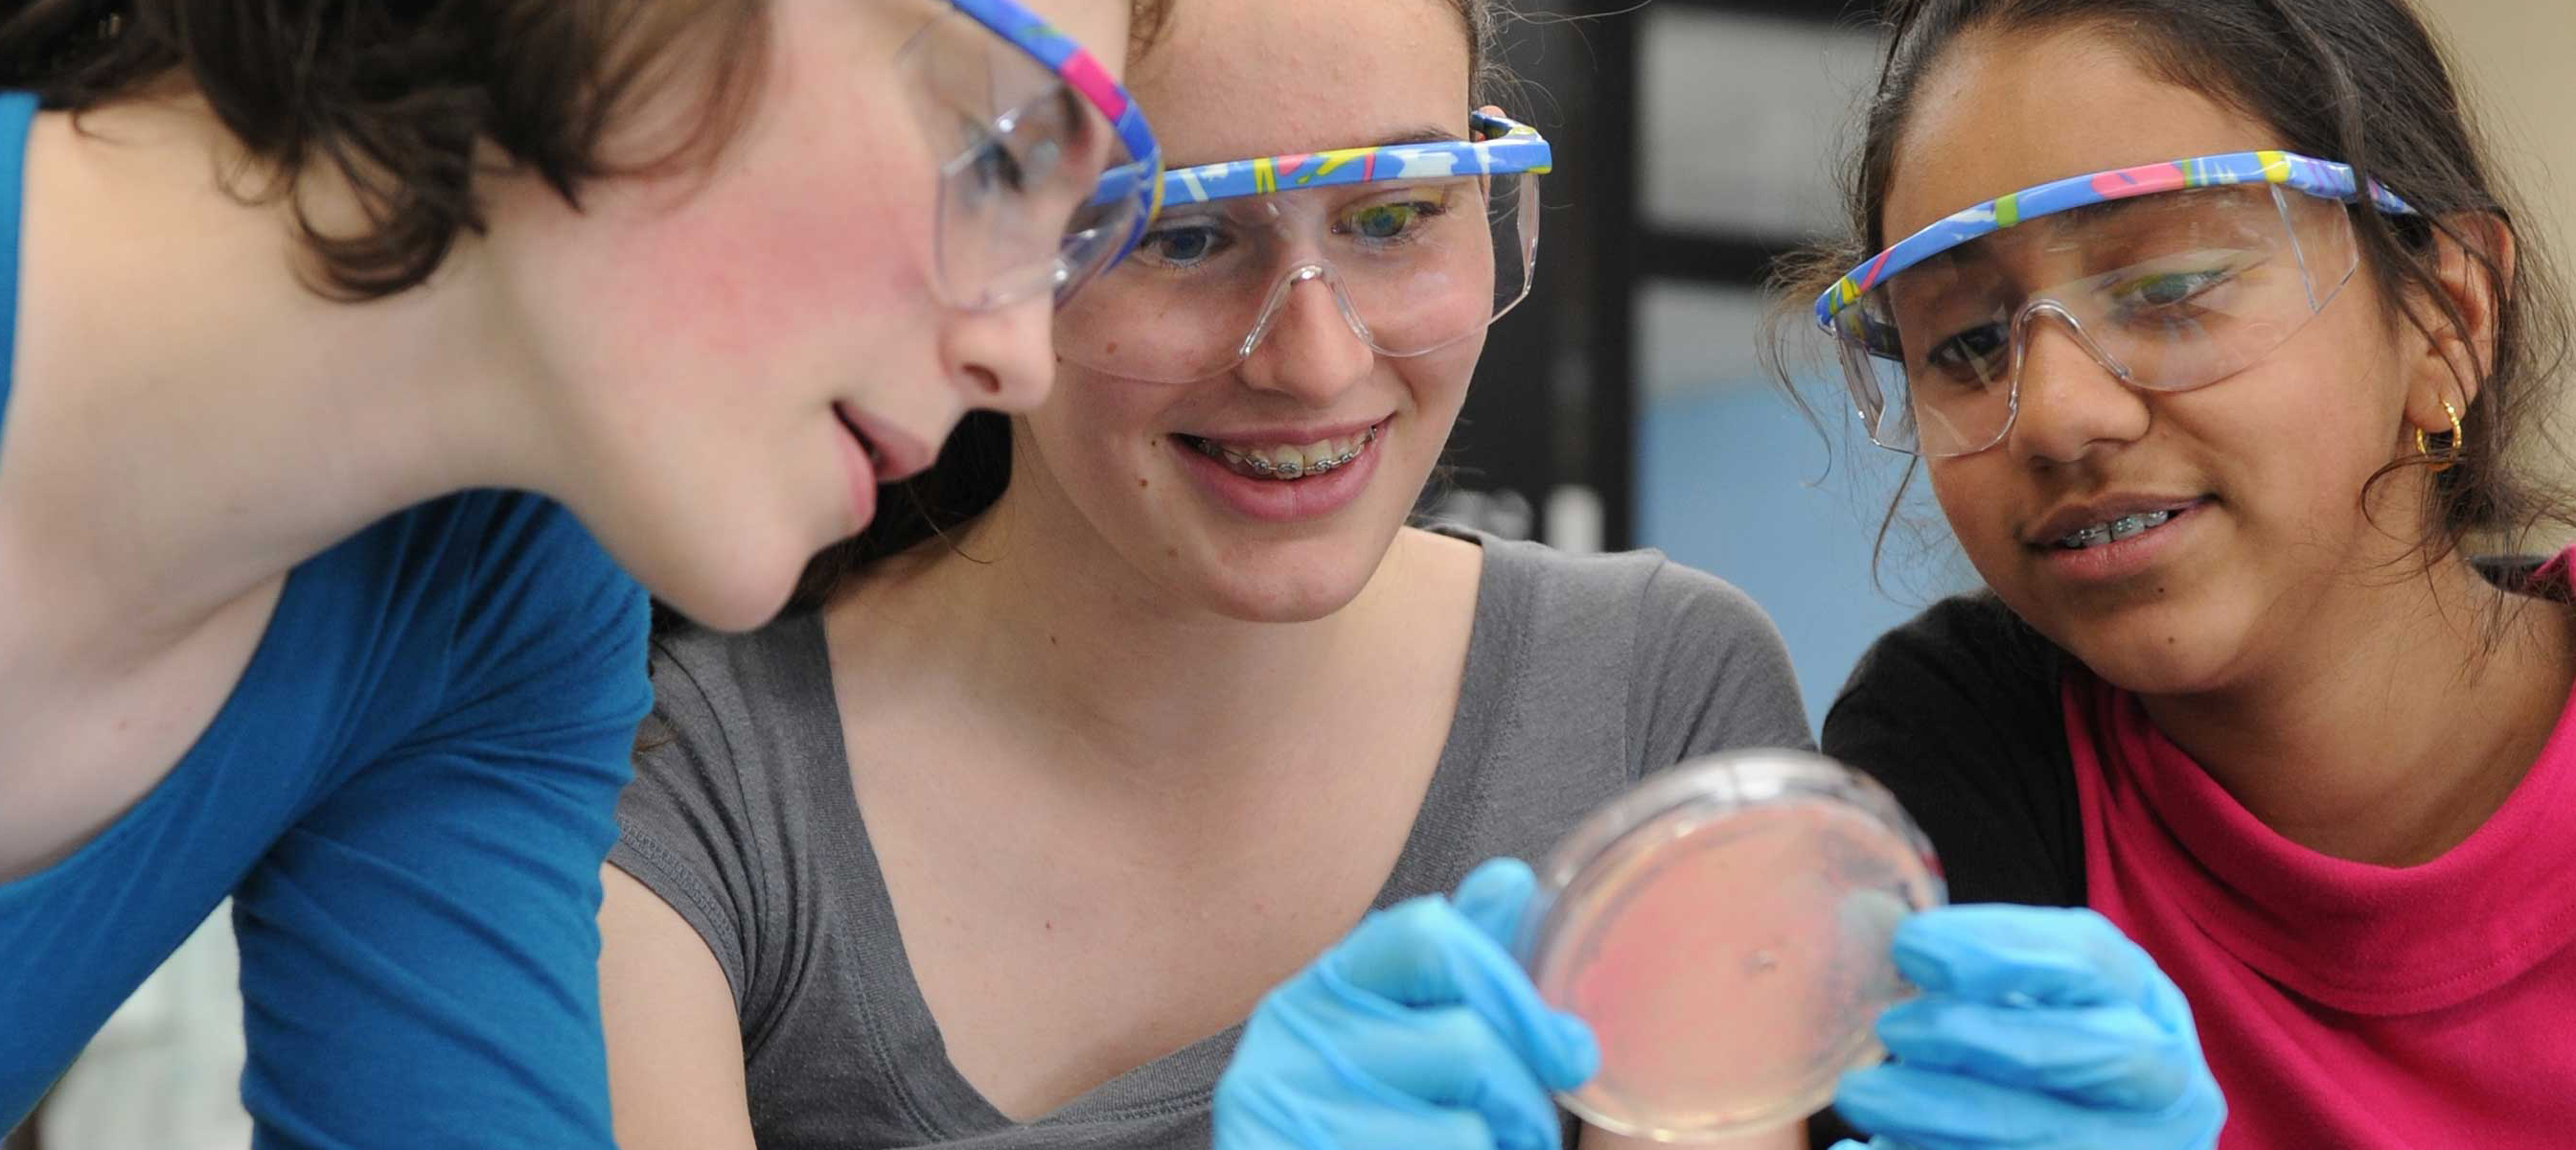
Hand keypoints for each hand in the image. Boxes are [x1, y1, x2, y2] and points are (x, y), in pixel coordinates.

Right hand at [1213, 858, 1598, 1149]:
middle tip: (1534, 1121)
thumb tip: (1512, 881)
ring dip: (1508, 1138)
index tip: (1562, 1040)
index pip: (1428, 937)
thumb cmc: (1361, 1114)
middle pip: (1468, 1039)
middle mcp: (1298, 1038)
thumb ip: (1455, 963)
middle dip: (1526, 1090)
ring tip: (1495, 1143)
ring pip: (1467, 1119)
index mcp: (1325, 987)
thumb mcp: (1398, 1029)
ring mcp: (1300, 1108)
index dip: (1512, 986)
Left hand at [1827, 905, 2223, 1149]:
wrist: (2107, 1137)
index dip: (2001, 947)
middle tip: (1890, 1027)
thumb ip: (1989, 982)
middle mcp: (2169, 1086)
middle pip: (2080, 1051)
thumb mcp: (2045, 1010)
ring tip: (1863, 1093)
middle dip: (1974, 1034)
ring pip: (2043, 1137)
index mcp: (2152, 1010)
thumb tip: (1900, 946)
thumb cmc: (2055, 1068)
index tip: (1908, 944)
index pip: (2091, 958)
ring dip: (1937, 1114)